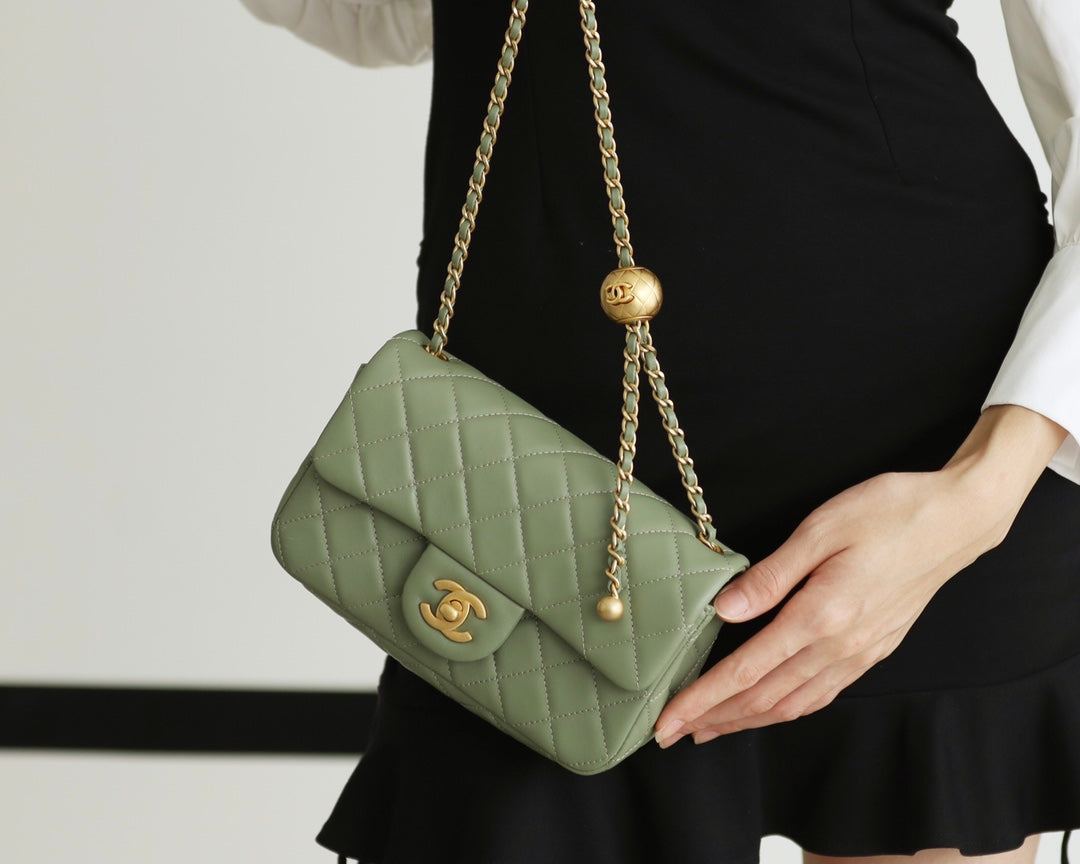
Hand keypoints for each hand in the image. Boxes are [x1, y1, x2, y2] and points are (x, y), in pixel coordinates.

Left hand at [652, 404, 1067, 748]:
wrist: (957, 520)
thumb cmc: (889, 512)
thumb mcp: (820, 529)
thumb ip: (769, 576)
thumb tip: (723, 610)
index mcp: (820, 615)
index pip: (746, 671)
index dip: (702, 699)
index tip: (667, 719)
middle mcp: (840, 646)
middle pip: (764, 698)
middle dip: (714, 719)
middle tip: (670, 734)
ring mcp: (860, 653)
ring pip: (793, 704)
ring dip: (747, 720)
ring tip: (709, 729)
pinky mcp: (874, 650)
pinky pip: (821, 694)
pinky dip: (786, 710)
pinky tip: (768, 709)